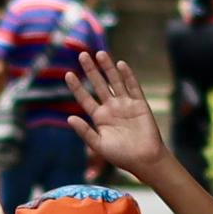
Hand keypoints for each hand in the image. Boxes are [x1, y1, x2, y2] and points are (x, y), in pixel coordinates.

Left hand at [62, 50, 169, 178]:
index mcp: (99, 118)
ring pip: (115, 82)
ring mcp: (125, 104)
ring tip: (100, 53)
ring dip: (107, 68)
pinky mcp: (139, 104)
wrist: (145, 159)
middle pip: (99, 85)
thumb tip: (69, 118)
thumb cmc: (121, 156)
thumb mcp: (99, 146)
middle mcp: (111, 108)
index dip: (77, 87)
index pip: (85, 98)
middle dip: (91, 70)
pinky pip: (133, 87)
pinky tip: (120, 64)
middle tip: (82, 55)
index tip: (68, 74)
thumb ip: (85, 132)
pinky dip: (127, 76)